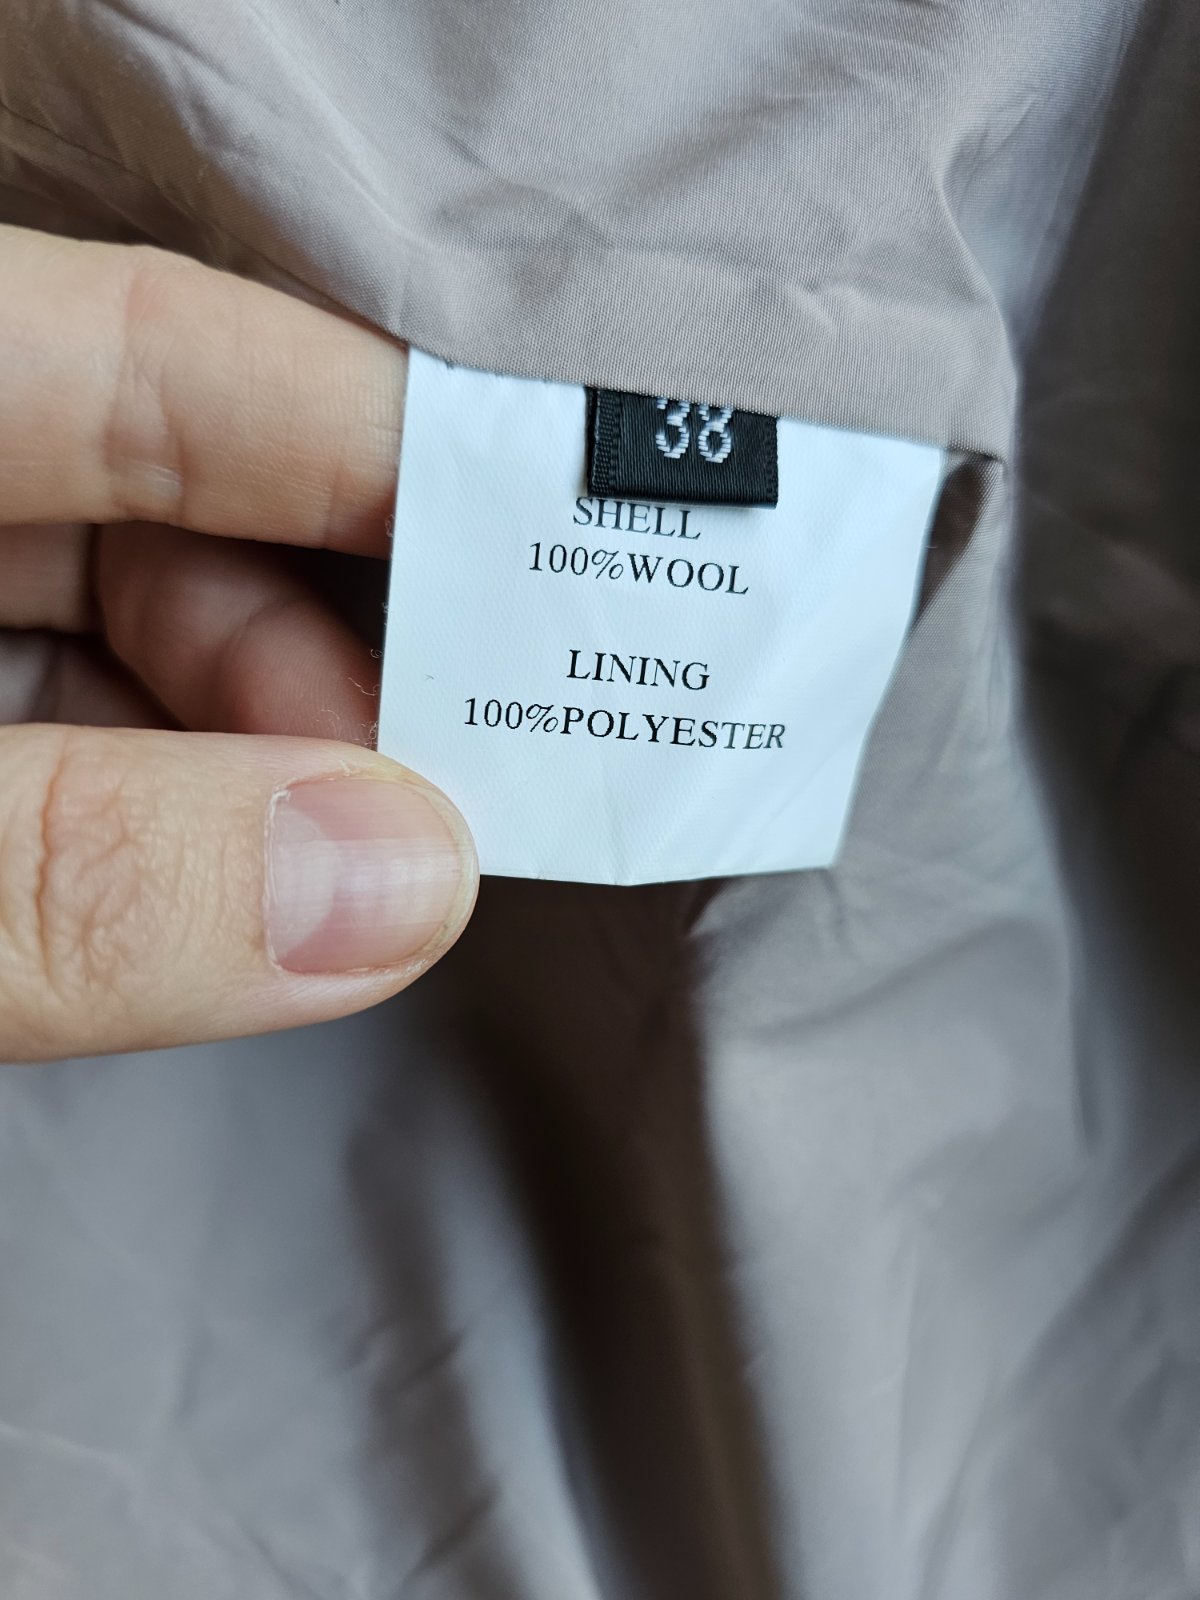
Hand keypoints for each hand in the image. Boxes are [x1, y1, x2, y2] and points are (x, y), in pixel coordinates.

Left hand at [0, 225, 476, 1061]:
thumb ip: (88, 878)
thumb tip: (407, 879)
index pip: (132, 348)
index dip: (360, 428)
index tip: (557, 525)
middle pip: (144, 482)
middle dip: (310, 641)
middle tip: (427, 792)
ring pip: (109, 613)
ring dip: (248, 742)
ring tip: (341, 863)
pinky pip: (51, 715)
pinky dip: (149, 803)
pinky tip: (223, 880)